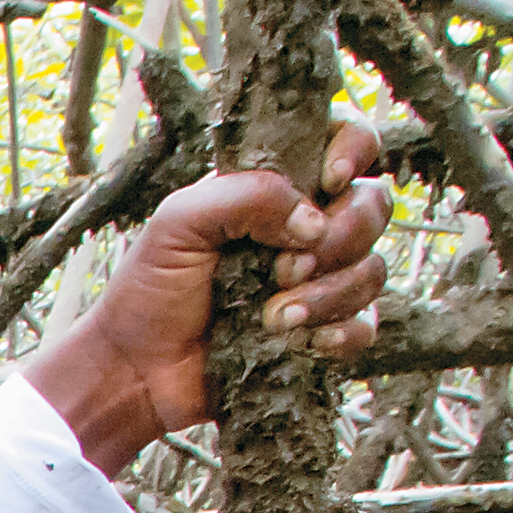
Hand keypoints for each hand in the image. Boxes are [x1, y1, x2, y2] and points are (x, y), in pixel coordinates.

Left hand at [21, 122, 394, 477]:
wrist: (138, 371)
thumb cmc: (149, 291)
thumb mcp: (180, 222)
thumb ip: (246, 197)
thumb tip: (314, 220)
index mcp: (273, 188)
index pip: (343, 141)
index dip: (353, 150)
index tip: (329, 180)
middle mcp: (304, 227)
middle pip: (374, 204)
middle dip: (339, 237)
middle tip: (283, 269)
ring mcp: (319, 279)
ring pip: (373, 267)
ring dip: (329, 293)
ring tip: (274, 317)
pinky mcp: (322, 330)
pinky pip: (367, 322)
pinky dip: (344, 330)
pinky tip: (306, 340)